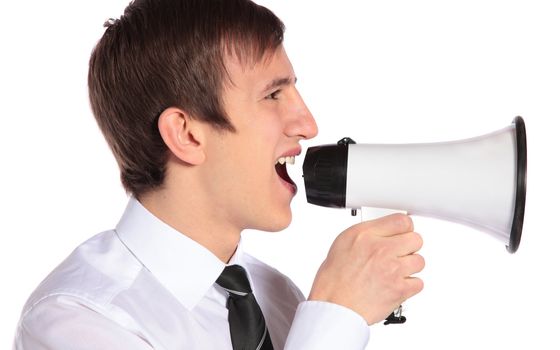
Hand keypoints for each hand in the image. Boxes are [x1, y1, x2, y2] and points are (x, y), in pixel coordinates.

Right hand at [308, 213, 424, 324]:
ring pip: (419, 261)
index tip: (404, 232)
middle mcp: (380, 250)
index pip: (401, 221)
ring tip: (394, 272)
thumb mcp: (342, 244)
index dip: (404, 227)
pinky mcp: (400, 289)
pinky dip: (409, 285)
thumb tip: (383, 232)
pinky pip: (418, 283)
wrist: (334, 307)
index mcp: (364, 235)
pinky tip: (395, 285)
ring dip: (409, 267)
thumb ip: (367, 234)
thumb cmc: (334, 280)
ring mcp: (392, 269)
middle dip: (408, 246)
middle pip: (415, 239)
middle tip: (399, 253)